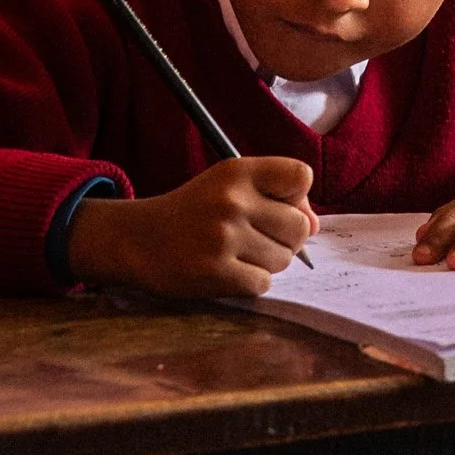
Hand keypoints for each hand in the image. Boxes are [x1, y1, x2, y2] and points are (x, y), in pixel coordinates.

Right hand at [67, 157, 317, 297]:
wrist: (137, 240)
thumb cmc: (192, 213)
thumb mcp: (228, 188)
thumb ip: (275, 198)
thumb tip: (316, 227)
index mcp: (237, 171)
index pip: (301, 177)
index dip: (297, 198)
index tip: (277, 208)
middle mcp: (232, 200)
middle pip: (300, 226)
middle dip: (285, 238)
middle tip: (254, 238)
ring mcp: (224, 237)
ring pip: (284, 259)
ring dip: (267, 262)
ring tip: (236, 254)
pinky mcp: (216, 272)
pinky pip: (263, 283)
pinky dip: (250, 282)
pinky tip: (227, 271)